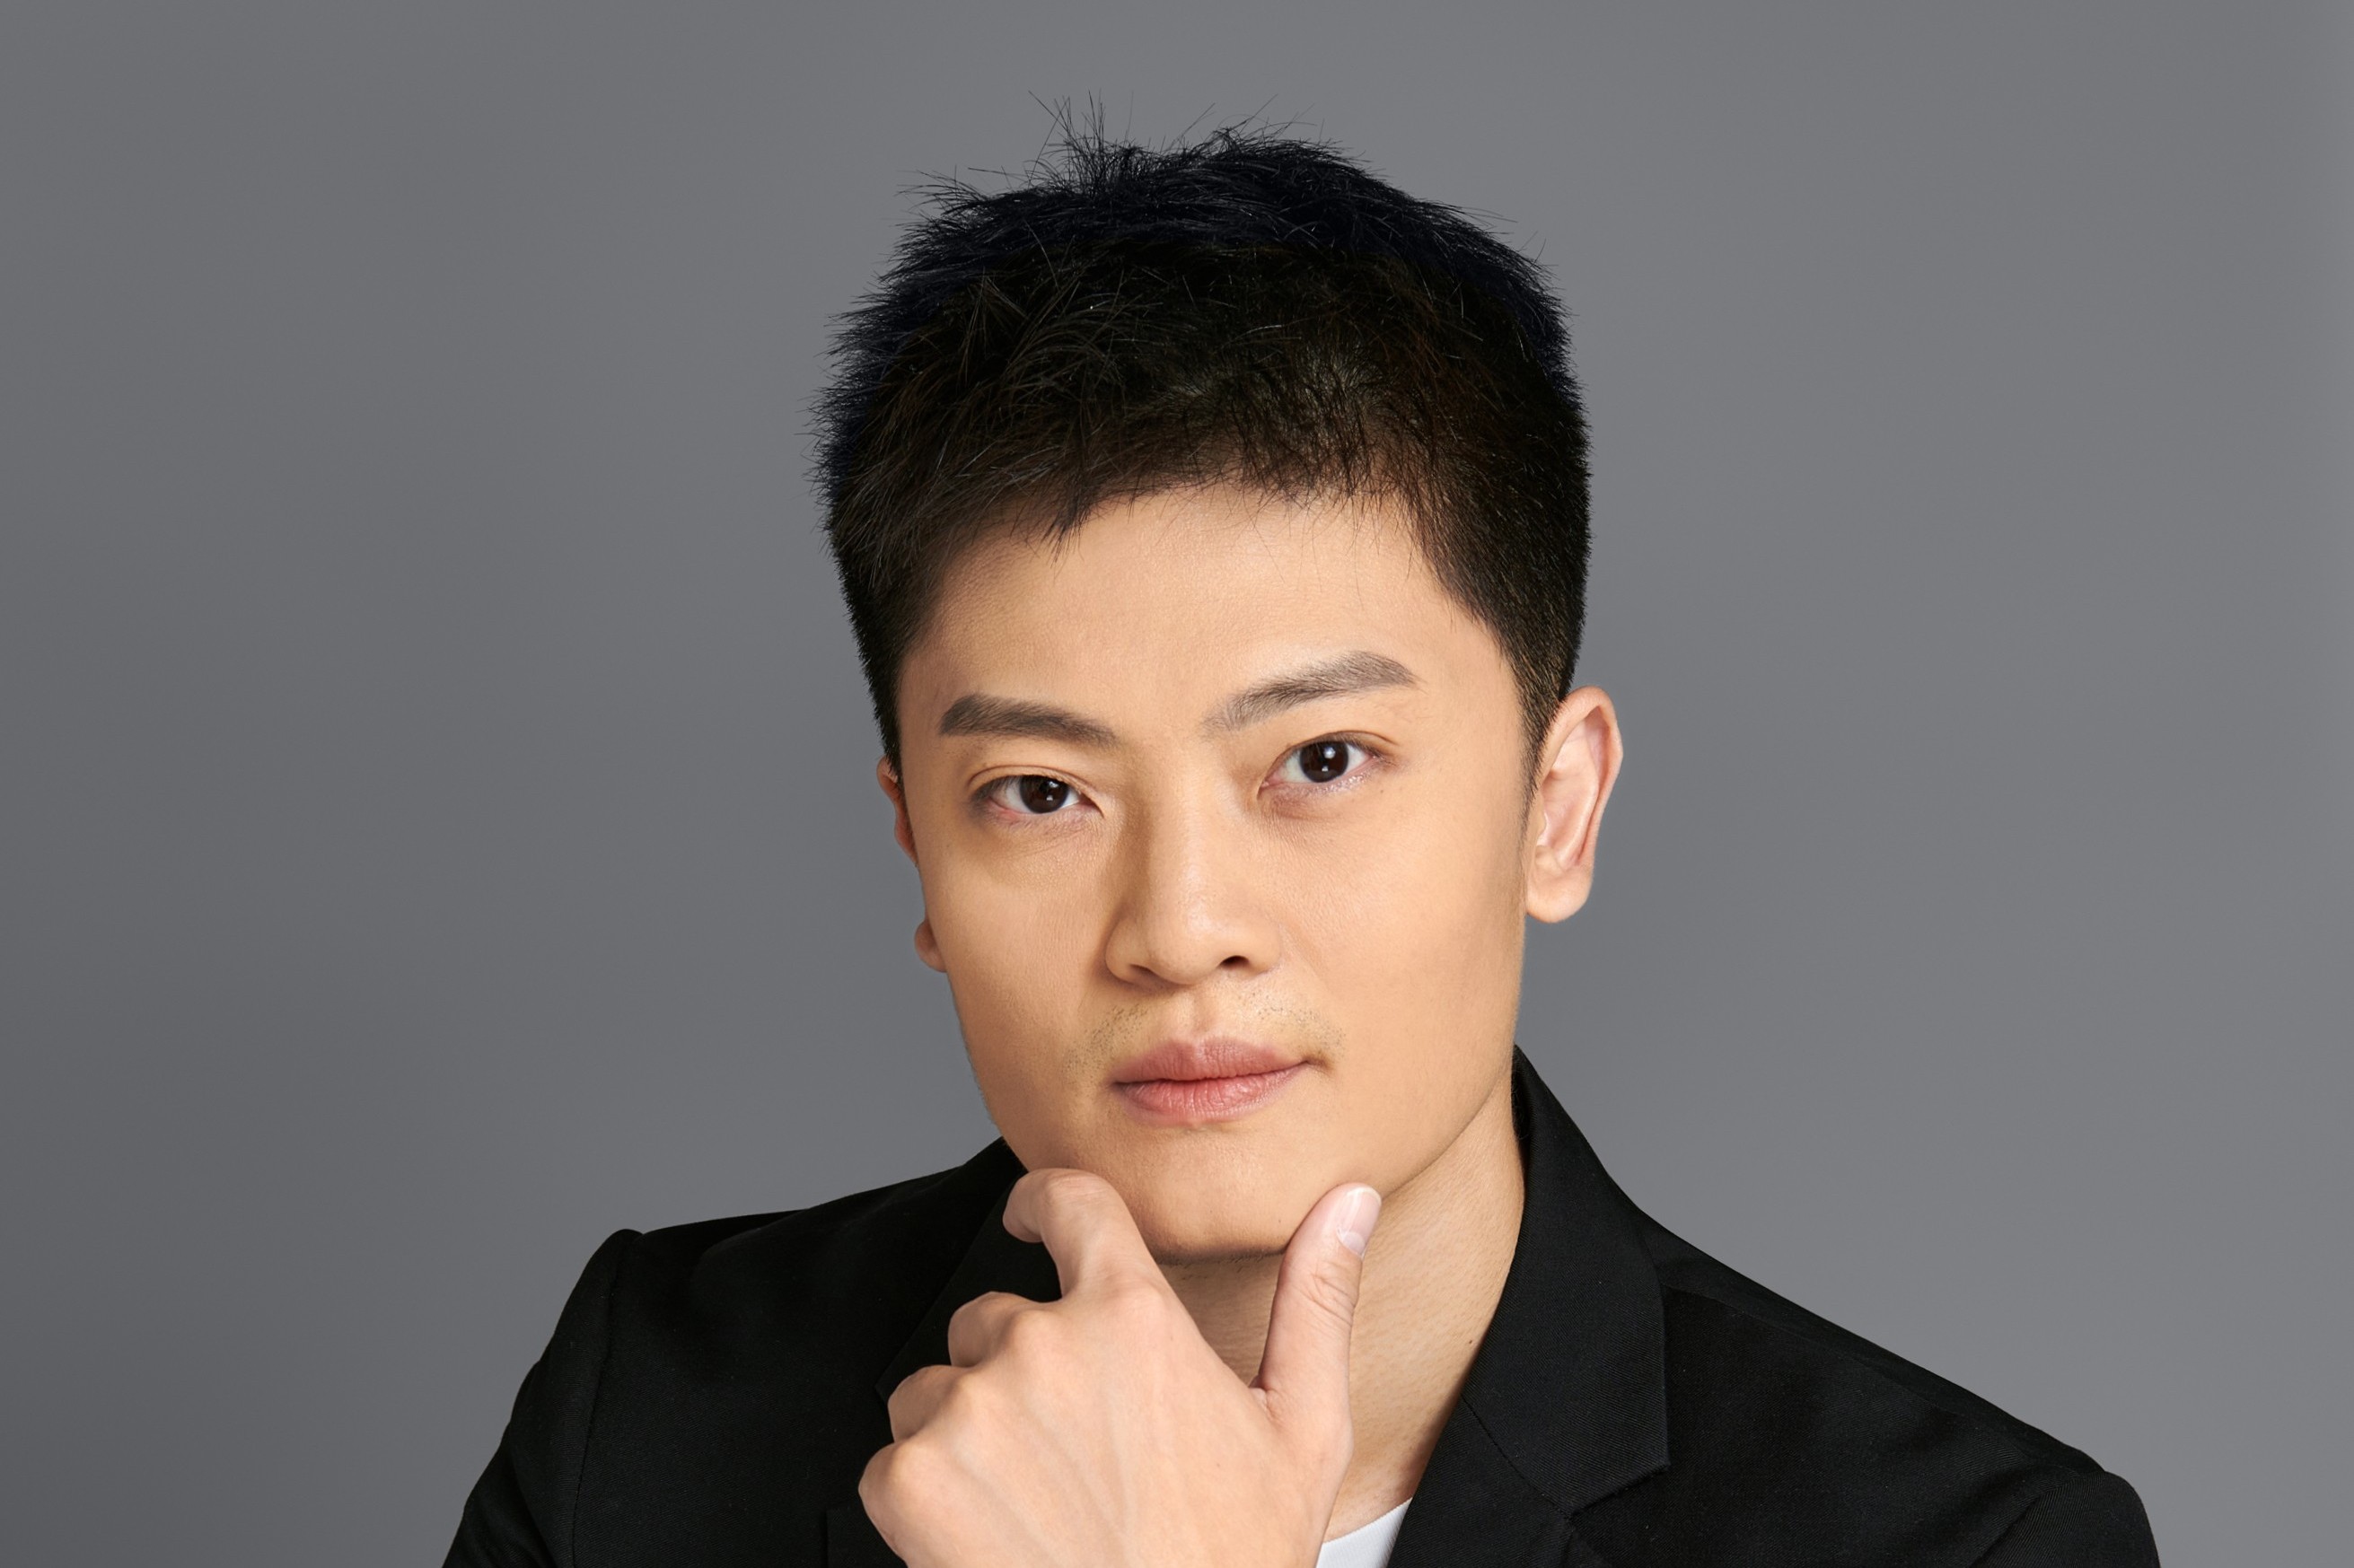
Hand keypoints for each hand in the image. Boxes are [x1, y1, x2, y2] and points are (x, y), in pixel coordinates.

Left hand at [858, 1169, 1382, 1567]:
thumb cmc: (1235, 1563)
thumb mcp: (1304, 1433)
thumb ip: (1316, 1300)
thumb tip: (1349, 1201)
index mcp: (1134, 1317)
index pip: (1070, 1202)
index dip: (1042, 1200)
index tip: (1029, 1216)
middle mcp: (1042, 1347)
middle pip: (992, 1318)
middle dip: (1018, 1373)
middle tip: (1074, 1457)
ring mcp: (969, 1411)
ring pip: (936, 1388)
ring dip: (968, 1433)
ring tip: (1035, 1506)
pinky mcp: (908, 1480)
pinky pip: (892, 1458)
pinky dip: (925, 1497)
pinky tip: (991, 1539)